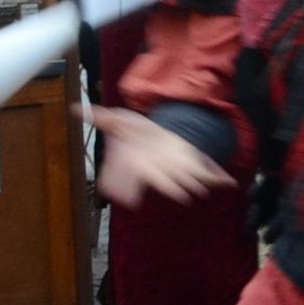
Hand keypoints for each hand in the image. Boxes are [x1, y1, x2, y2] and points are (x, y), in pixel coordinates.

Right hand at [87, 106, 235, 207]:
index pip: (128, 179)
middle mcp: (156, 172)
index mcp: (136, 166)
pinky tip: (228, 181)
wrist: (160, 135)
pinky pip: (208, 174)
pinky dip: (218, 178)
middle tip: (175, 193)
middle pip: (160, 182)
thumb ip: (100, 118)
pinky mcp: (193, 167)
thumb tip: (75, 108)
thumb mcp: (120, 122)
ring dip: (191, 184)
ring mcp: (176, 171)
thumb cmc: (138, 134)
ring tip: (195, 189)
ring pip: (184, 180)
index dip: (125, 187)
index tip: (125, 196)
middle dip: (168, 187)